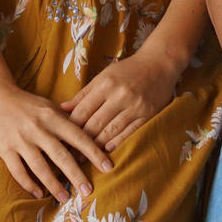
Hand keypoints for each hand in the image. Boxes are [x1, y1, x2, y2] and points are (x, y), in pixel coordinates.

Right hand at [0, 81, 111, 202]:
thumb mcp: (47, 106)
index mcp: (51, 116)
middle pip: (61, 156)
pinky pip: (18, 171)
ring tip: (64, 198)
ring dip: (53, 185)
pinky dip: (29, 184)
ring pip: (40, 167)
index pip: (78, 136)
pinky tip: (38, 193)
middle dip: (76, 175)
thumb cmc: (25, 103)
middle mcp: (37, 128)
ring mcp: (20, 139)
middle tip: (88, 191)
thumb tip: (87, 136)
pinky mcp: (4, 148)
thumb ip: (64, 121)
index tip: (107, 167)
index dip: (94, 152)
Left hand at [59, 48, 180, 151]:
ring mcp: (135, 106)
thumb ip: (84, 94)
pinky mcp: (148, 114)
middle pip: (95, 124)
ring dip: (96, 146)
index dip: (70, 126)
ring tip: (85, 157)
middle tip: (70, 155)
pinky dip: (117, 142)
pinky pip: (129, 132)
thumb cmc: (127, 70)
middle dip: (81, 141)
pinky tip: (107, 149)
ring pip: (111, 131)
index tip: (62, 138)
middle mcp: (120, 95)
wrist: (159, 64)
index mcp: (105, 84)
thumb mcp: (104, 76)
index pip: (83, 110)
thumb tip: (62, 108)